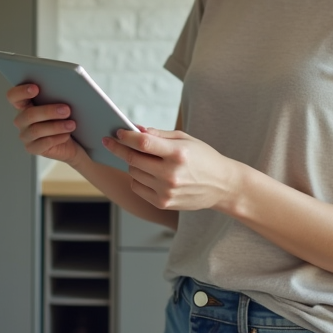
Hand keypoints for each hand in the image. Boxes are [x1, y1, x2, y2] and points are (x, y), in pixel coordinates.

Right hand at [6, 83, 84, 165]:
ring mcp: (26, 136)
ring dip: (56, 126)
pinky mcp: (33, 148)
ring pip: (36, 130)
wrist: (73, 141)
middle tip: (66, 110)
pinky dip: (57, 138)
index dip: (21, 92)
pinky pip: (43, 143)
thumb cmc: (65, 119)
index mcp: (25, 105)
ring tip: (71, 124)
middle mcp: (22, 120)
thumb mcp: (61, 105)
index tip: (36, 88)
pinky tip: (66, 135)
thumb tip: (64, 91)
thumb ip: (56, 96)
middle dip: (48, 111)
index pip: (14, 96)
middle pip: (29, 114)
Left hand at [102, 127, 241, 211]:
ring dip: (132, 163)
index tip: (116, 132)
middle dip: (118, 148)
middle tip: (109, 141)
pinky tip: (146, 173)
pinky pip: (137, 187)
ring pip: (133, 173)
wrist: (222, 185)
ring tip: (141, 158)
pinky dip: (137, 178)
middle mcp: (171, 174)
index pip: (143, 143)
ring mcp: (166, 191)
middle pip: (133, 159)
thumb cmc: (203, 158)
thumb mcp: (186, 139)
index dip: (126, 136)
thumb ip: (159, 134)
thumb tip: (135, 129)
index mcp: (178, 154)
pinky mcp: (163, 203)